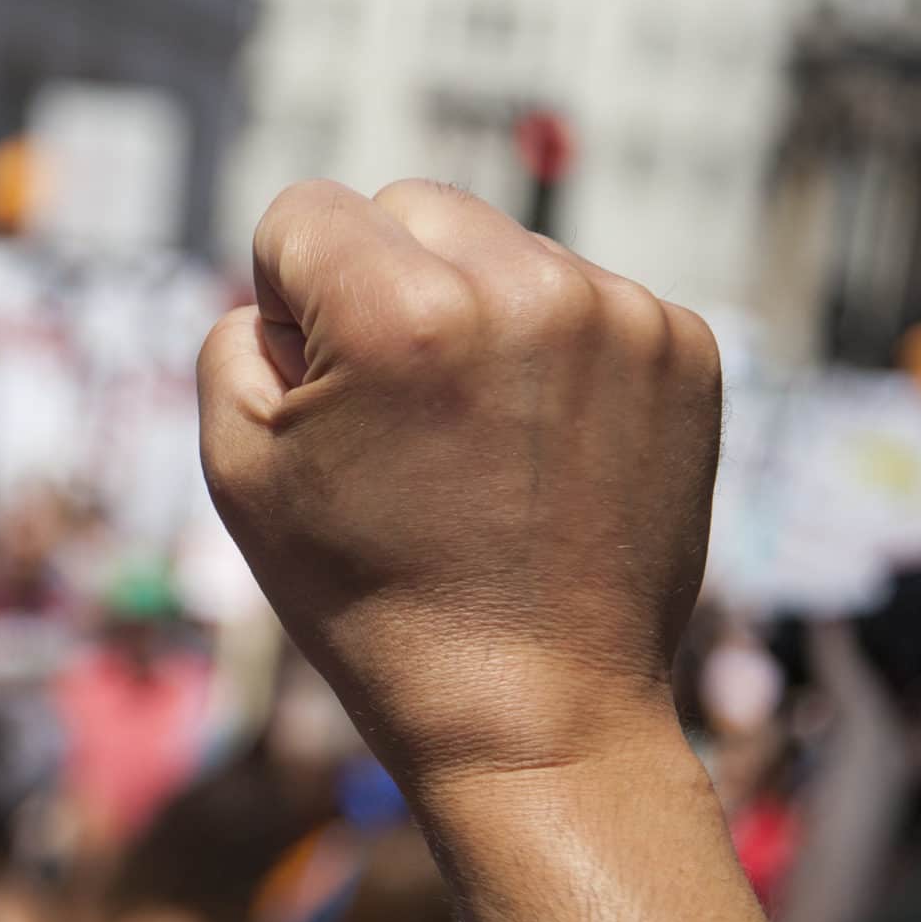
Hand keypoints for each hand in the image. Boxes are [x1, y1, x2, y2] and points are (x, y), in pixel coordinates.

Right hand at [197, 180, 721, 793]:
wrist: (535, 713)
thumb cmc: (370, 600)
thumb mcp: (237, 471)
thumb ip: (234, 339)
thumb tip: (289, 295)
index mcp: (401, 313)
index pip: (304, 212)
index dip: (285, 300)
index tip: (320, 395)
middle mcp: (523, 288)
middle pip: (409, 207)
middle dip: (382, 286)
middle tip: (394, 416)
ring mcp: (622, 314)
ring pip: (501, 249)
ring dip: (472, 316)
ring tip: (473, 442)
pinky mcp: (686, 348)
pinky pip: (581, 296)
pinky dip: (551, 352)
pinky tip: (538, 447)